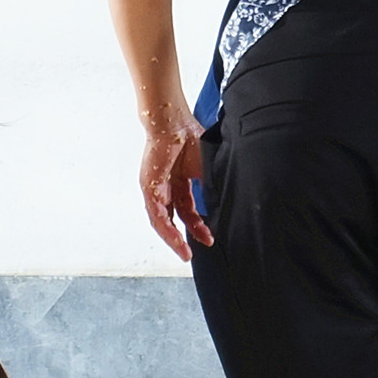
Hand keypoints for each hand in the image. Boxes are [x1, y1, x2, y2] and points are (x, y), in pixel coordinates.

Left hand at [138, 114, 210, 260]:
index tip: (210, 238)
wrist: (173, 122)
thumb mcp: (208, 169)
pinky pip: (156, 214)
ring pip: (163, 221)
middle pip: (175, 218)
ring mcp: (156, 188)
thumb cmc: (191, 137)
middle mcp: (167, 186)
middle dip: (185, 238)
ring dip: (173, 239)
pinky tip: (174, 240)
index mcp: (181, 181)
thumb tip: (228, 204)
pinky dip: (165, 229)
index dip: (199, 225)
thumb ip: (214, 187)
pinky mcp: (148, 187)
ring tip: (185, 253)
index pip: (189, 209)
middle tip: (192, 254)